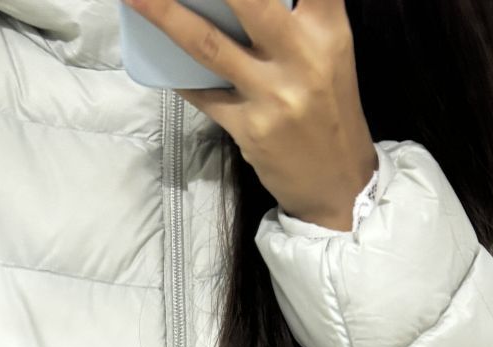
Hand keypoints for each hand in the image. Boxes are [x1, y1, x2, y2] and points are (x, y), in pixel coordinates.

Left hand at [120, 0, 376, 229]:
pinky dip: (178, 73)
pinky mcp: (249, 127)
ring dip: (164, 13)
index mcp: (327, 29)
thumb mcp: (328, 52)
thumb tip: (238, 3)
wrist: (338, 183)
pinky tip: (154, 50)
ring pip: (207, 43)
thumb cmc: (329, 109)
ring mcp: (272, 94)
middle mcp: (302, 56)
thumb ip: (299, 16)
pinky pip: (202, 93)